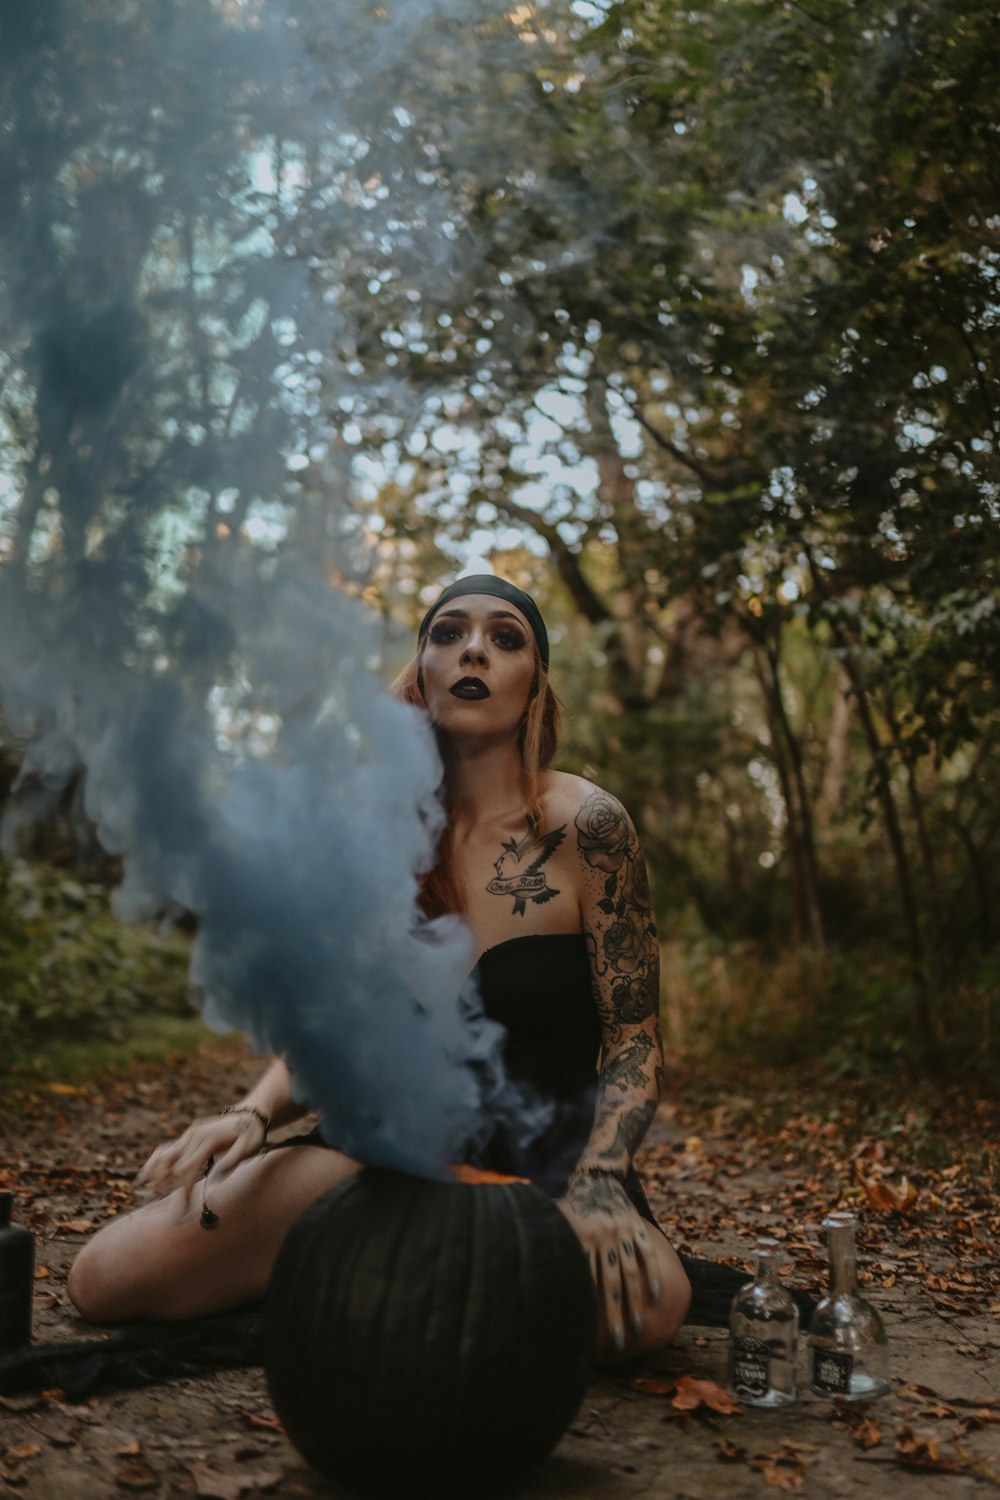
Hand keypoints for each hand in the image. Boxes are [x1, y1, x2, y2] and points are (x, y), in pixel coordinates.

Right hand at [135, 1110, 266, 1199]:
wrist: (250, 1114)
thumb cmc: (251, 1134)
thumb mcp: (249, 1147)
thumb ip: (232, 1161)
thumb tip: (214, 1179)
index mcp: (209, 1140)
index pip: (190, 1169)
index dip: (182, 1191)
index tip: (178, 1212)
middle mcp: (195, 1135)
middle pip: (175, 1165)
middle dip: (165, 1187)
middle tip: (163, 1210)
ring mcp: (190, 1134)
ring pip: (166, 1154)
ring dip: (155, 1173)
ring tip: (145, 1189)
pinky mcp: (189, 1135)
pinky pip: (169, 1148)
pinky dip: (156, 1161)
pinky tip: (146, 1174)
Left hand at [557, 1170, 661, 1355]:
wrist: (596, 1179)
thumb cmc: (573, 1212)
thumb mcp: (564, 1229)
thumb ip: (559, 1254)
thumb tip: (536, 1288)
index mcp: (581, 1239)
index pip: (585, 1283)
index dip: (588, 1310)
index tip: (587, 1335)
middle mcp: (602, 1237)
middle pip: (610, 1284)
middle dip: (614, 1316)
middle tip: (617, 1344)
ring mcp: (622, 1232)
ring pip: (630, 1273)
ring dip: (635, 1303)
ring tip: (637, 1328)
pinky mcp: (636, 1227)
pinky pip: (646, 1254)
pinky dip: (652, 1275)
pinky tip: (656, 1297)